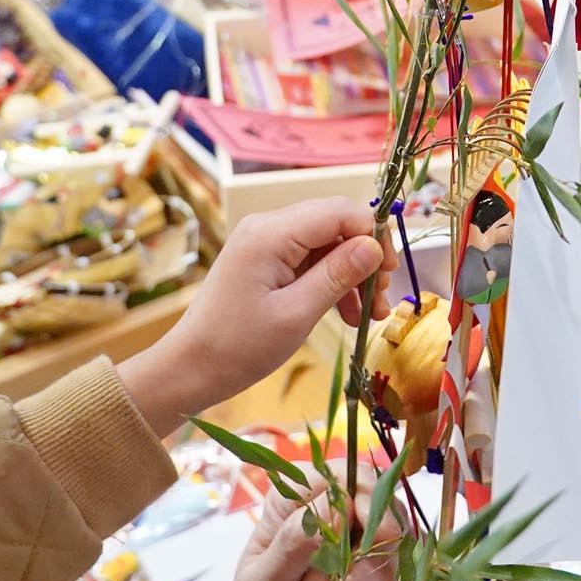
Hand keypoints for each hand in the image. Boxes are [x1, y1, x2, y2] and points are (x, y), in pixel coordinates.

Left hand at [117, 199, 385, 430]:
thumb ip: (338, 276)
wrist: (190, 369)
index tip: (389, 272)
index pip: (338, 211)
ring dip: (352, 275)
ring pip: (325, 245)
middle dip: (365, 258)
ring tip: (368, 315)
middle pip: (334, 225)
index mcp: (271, 234)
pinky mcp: (264, 263)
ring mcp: (264, 244)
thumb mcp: (296, 314)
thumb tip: (375, 246)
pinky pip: (309, 261)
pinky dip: (331, 283)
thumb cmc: (239, 347)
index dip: (372, 235)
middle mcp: (267, 228)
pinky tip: (347, 314)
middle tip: (380, 300)